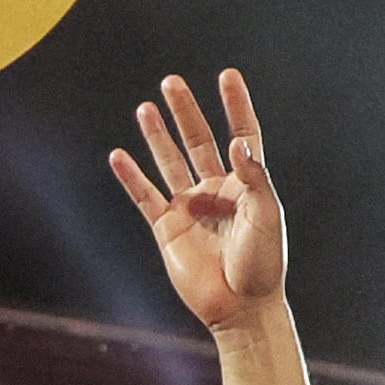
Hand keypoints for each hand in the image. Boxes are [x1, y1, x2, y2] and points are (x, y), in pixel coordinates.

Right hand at [107, 70, 289, 332]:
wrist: (239, 308)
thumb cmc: (262, 264)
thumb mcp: (266, 216)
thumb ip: (253, 178)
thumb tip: (236, 142)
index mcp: (246, 185)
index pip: (242, 135)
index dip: (235, 106)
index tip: (227, 76)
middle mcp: (216, 191)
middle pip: (198, 141)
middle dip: (186, 112)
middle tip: (172, 82)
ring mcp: (190, 208)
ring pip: (170, 163)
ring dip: (158, 136)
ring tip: (146, 108)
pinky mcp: (167, 229)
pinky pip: (145, 197)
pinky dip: (132, 177)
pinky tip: (119, 156)